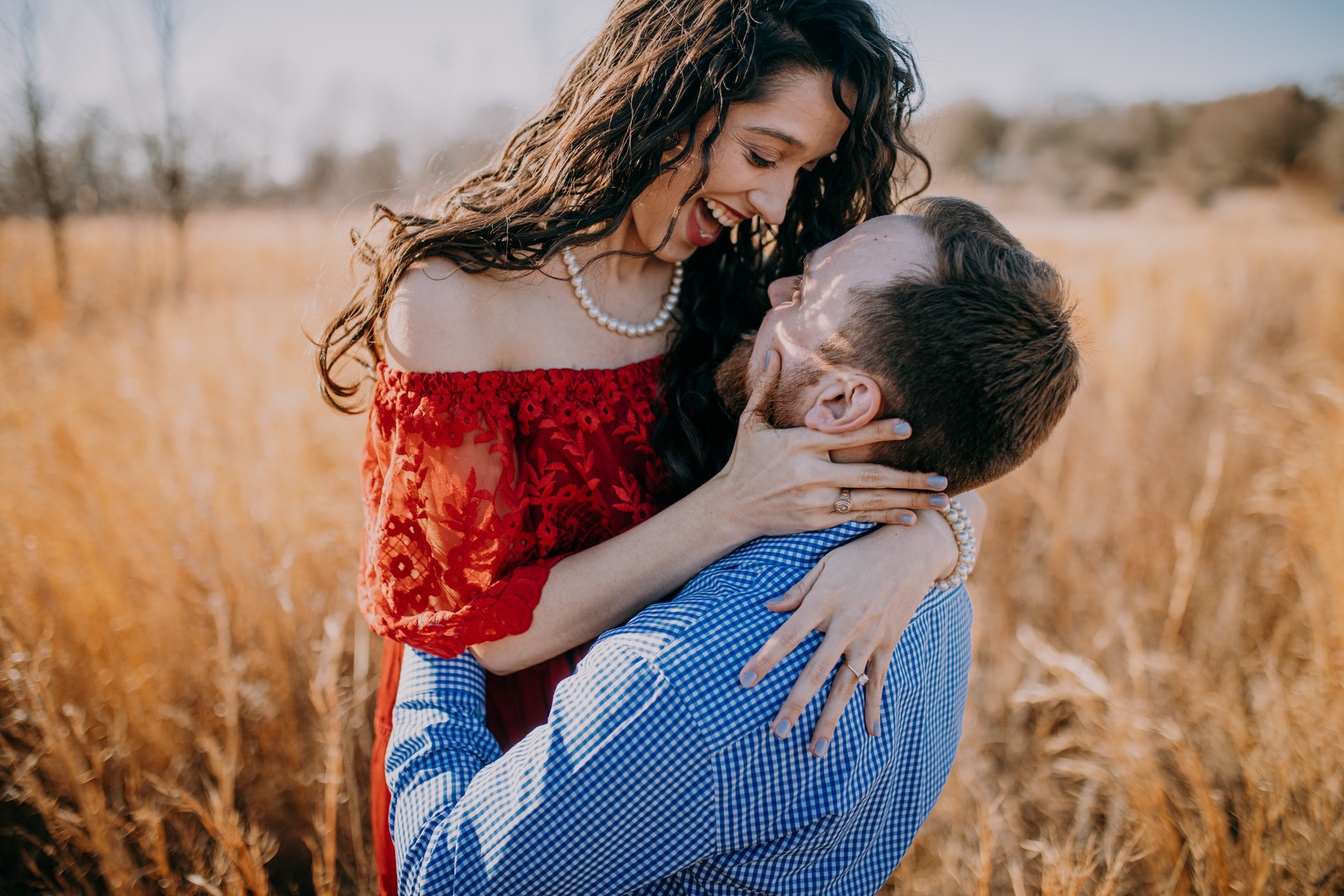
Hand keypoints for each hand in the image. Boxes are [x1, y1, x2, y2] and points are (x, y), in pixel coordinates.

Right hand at [710, 350, 947, 538]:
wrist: (730, 508)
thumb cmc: (744, 462)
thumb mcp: (751, 423)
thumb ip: (765, 388)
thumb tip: (771, 352)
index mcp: (799, 445)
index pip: (846, 436)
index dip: (878, 431)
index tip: (909, 427)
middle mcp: (811, 474)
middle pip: (869, 475)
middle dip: (909, 477)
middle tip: (943, 477)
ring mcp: (816, 500)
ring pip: (871, 500)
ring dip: (909, 500)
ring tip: (942, 500)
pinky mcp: (817, 521)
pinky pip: (858, 518)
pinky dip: (886, 517)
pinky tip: (913, 517)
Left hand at [736, 517, 958, 755]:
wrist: (911, 550)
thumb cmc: (861, 554)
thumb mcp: (826, 564)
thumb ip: (798, 589)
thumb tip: (769, 607)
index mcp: (824, 602)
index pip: (787, 637)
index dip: (764, 660)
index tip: (744, 681)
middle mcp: (846, 625)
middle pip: (816, 671)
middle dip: (796, 704)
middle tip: (777, 732)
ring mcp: (870, 638)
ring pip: (846, 686)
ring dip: (831, 719)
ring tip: (816, 749)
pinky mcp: (889, 643)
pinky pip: (879, 681)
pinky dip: (874, 706)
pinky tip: (871, 732)